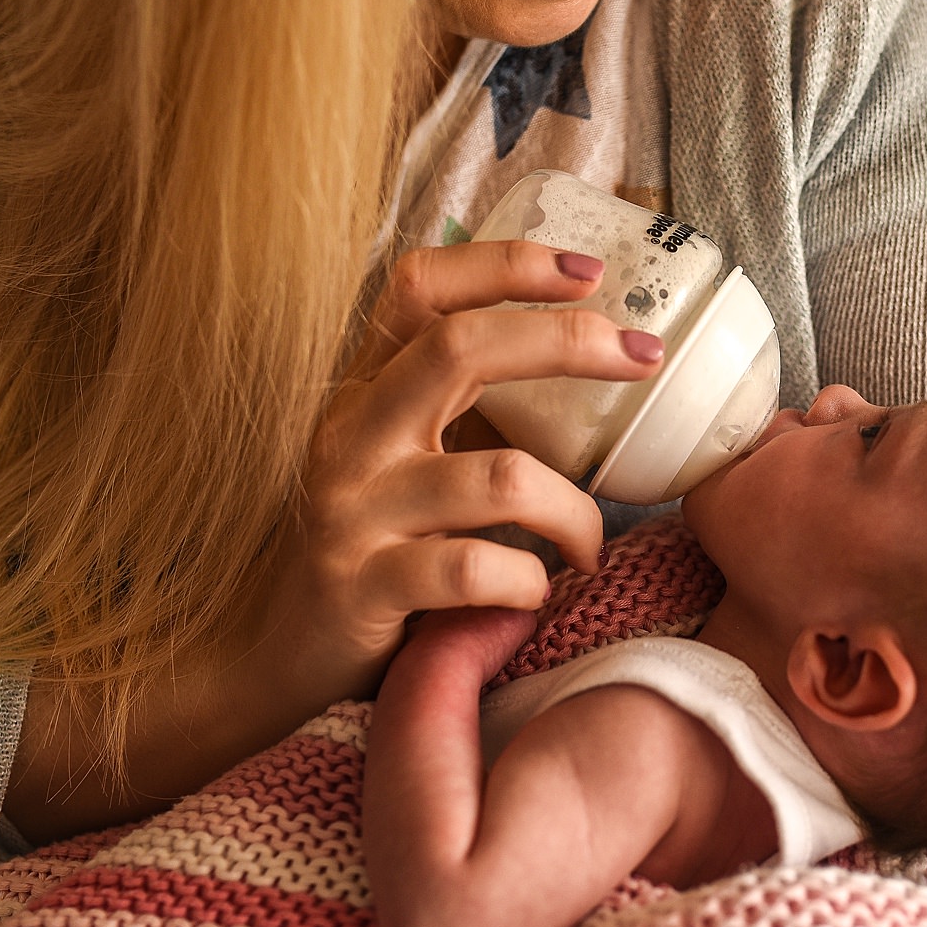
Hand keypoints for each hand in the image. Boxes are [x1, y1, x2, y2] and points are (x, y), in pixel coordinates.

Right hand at [243, 239, 663, 710]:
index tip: (590, 270)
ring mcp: (350, 509)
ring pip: (499, 477)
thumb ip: (470, 411)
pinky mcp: (359, 586)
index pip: (421, 287)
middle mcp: (352, 434)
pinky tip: (535, 597)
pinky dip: (527, 585)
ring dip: (574, 513)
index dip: (505, 263)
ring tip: (588, 547)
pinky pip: (473, 571)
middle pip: (461, 348)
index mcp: (367, 390)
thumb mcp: (414, 464)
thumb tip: (591, 355)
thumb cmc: (378, 556)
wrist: (283, 663)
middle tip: (643, 355)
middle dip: (567, 340)